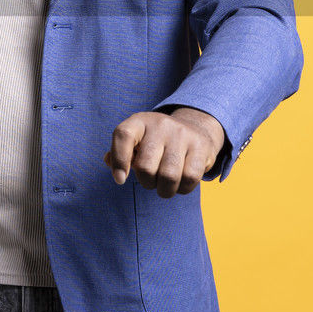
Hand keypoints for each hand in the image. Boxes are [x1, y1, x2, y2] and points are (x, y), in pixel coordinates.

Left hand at [105, 108, 226, 197]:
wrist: (195, 127)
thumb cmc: (156, 141)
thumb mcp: (137, 140)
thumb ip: (120, 152)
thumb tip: (111, 166)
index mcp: (139, 121)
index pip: (123, 135)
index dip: (118, 160)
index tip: (120, 180)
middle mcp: (160, 124)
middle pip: (145, 167)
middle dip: (146, 183)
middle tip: (151, 181)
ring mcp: (182, 134)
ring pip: (168, 176)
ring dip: (164, 190)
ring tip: (165, 185)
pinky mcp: (200, 146)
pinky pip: (189, 178)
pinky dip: (183, 188)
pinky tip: (181, 183)